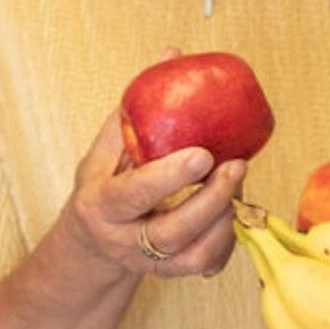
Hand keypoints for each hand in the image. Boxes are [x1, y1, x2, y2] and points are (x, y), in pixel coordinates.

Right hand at [61, 106, 245, 279]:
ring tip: (238, 183)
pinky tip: (233, 211)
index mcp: (101, 204)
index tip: (203, 154)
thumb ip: (136, 110)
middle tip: (236, 165)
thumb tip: (172, 55)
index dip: (171, 176)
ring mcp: (147, 262)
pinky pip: (207, 265)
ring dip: (225, 219)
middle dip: (212, 199)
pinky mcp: (171, 273)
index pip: (134, 194)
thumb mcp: (104, 150)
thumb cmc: (102, 186)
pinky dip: (228, 240)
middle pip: (173, 232)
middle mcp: (123, 239)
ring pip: (194, 255)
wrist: (91, 244)